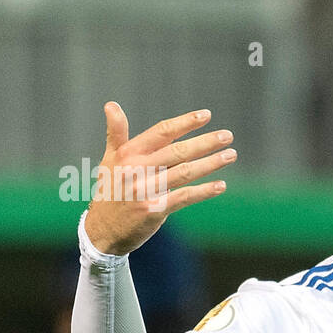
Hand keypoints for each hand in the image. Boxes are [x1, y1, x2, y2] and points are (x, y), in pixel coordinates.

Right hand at [83, 103, 236, 254]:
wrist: (102, 229)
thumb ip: (116, 132)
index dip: (185, 123)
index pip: (161, 132)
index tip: (207, 115)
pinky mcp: (154, 210)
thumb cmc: (111, 189)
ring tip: (231, 155)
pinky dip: (204, 191)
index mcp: (128, 153)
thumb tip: (111, 104)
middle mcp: (136, 169)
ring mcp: (145, 190)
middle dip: (205, 142)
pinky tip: (221, 185)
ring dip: (211, 163)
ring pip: (184, 172)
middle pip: (177, 151)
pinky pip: (184, 197)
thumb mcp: (110, 159)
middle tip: (228, 135)